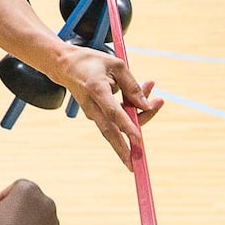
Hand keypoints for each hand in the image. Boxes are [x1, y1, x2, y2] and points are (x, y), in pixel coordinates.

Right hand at [60, 46, 163, 165]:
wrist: (65, 66)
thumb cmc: (92, 62)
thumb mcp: (116, 65)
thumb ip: (132, 85)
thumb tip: (145, 105)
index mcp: (97, 89)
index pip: (113, 112)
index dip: (127, 126)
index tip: (138, 139)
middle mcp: (93, 105)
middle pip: (110, 132)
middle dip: (124, 150)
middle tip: (139, 161)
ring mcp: (92, 113)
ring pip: (117, 126)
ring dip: (139, 119)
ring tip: (159, 100)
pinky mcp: (95, 115)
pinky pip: (116, 119)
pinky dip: (132, 113)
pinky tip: (145, 98)